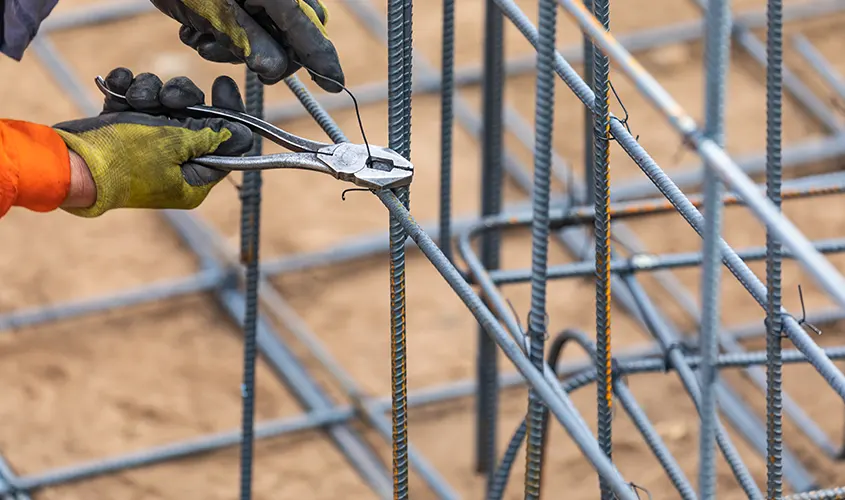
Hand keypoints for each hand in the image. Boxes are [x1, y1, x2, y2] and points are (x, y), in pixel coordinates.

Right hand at [52, 67, 253, 216]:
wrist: (68, 161)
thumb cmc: (123, 158)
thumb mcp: (173, 144)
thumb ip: (207, 136)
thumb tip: (240, 135)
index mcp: (193, 179)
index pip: (227, 145)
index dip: (229, 113)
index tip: (223, 85)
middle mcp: (174, 165)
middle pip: (196, 119)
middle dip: (182, 98)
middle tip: (169, 98)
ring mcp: (147, 147)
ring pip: (165, 104)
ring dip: (151, 92)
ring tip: (135, 99)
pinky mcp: (124, 131)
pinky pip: (136, 101)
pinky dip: (128, 90)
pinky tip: (118, 88)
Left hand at [149, 0, 344, 91]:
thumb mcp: (214, 11)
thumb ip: (248, 40)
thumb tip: (275, 70)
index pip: (310, 32)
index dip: (322, 61)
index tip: (335, 84)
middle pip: (296, 35)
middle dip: (271, 57)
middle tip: (248, 67)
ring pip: (271, 35)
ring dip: (240, 49)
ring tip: (204, 41)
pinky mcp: (242, 1)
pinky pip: (250, 25)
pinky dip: (229, 36)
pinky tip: (200, 30)